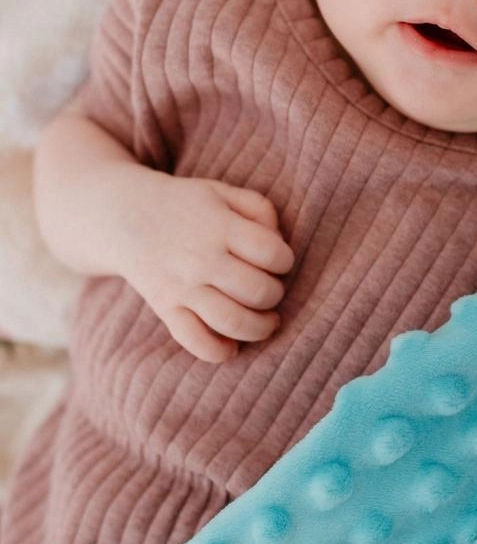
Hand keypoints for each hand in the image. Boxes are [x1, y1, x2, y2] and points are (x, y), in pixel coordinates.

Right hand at [114, 171, 294, 361]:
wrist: (124, 215)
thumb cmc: (186, 205)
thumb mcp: (223, 191)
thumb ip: (259, 209)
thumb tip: (278, 243)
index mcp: (220, 226)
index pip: (272, 253)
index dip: (285, 261)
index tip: (278, 262)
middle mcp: (201, 259)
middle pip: (258, 292)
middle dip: (275, 295)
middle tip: (270, 292)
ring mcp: (182, 287)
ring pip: (232, 322)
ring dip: (260, 328)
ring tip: (266, 323)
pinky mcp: (165, 308)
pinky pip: (195, 341)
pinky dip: (219, 352)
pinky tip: (232, 347)